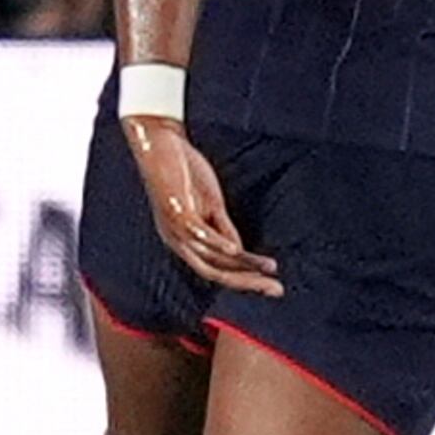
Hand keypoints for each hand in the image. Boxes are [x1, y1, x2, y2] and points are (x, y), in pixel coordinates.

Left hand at [123, 115, 281, 294]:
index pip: (216, 271)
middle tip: (276, 290)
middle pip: (213, 273)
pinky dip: (218, 243)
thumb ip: (224, 229)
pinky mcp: (175, 210)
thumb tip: (240, 253)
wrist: (158, 144)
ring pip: (210, 257)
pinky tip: (237, 251)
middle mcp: (176, 241)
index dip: (244, 280)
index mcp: (184, 242)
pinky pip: (198, 233)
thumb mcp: (210, 205)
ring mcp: (174, 227)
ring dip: (242, 265)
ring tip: (268, 269)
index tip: (272, 285)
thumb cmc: (183, 173)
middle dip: (247, 282)